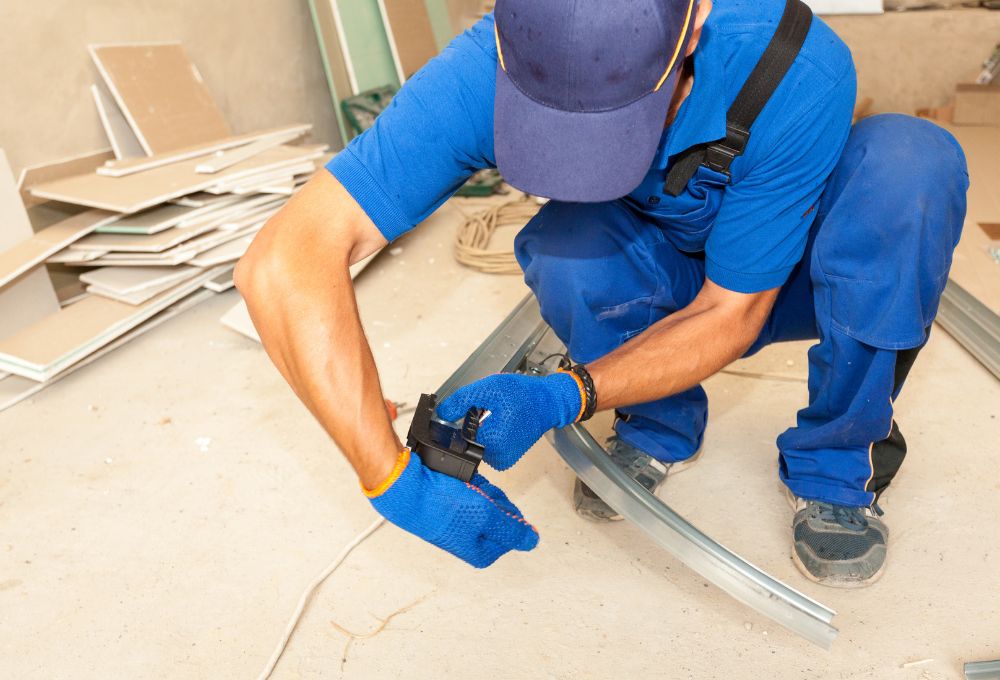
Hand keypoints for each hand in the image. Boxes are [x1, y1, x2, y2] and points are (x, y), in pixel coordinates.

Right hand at [365, 448, 538, 567]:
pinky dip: (467, 482)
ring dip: (479, 488)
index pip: (511, 535)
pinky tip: (458, 479)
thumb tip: (532, 541)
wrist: (403, 487)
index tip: (502, 504)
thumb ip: (512, 529)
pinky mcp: (444, 505)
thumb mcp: (486, 516)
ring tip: (464, 485)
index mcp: (478, 551)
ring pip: (482, 500)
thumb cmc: (436, 506)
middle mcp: (466, 540)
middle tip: (480, 493)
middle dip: (493, 499)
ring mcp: (455, 522)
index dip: (510, 516)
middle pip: (497, 516)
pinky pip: (467, 490)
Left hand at [437, 372, 582, 471]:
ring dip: (481, 430)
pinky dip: (489, 436)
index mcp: (490, 440)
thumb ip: (461, 400)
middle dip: (472, 424)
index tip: (475, 408)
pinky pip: (487, 448)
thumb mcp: (488, 389)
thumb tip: (442, 413)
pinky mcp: (506, 460)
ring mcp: (502, 461)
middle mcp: (496, 456)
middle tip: (489, 409)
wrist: (548, 402)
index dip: (461, 419)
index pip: (458, 434)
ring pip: (477, 445)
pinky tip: (500, 424)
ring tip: (497, 415)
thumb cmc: (521, 394)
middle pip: (467, 440)